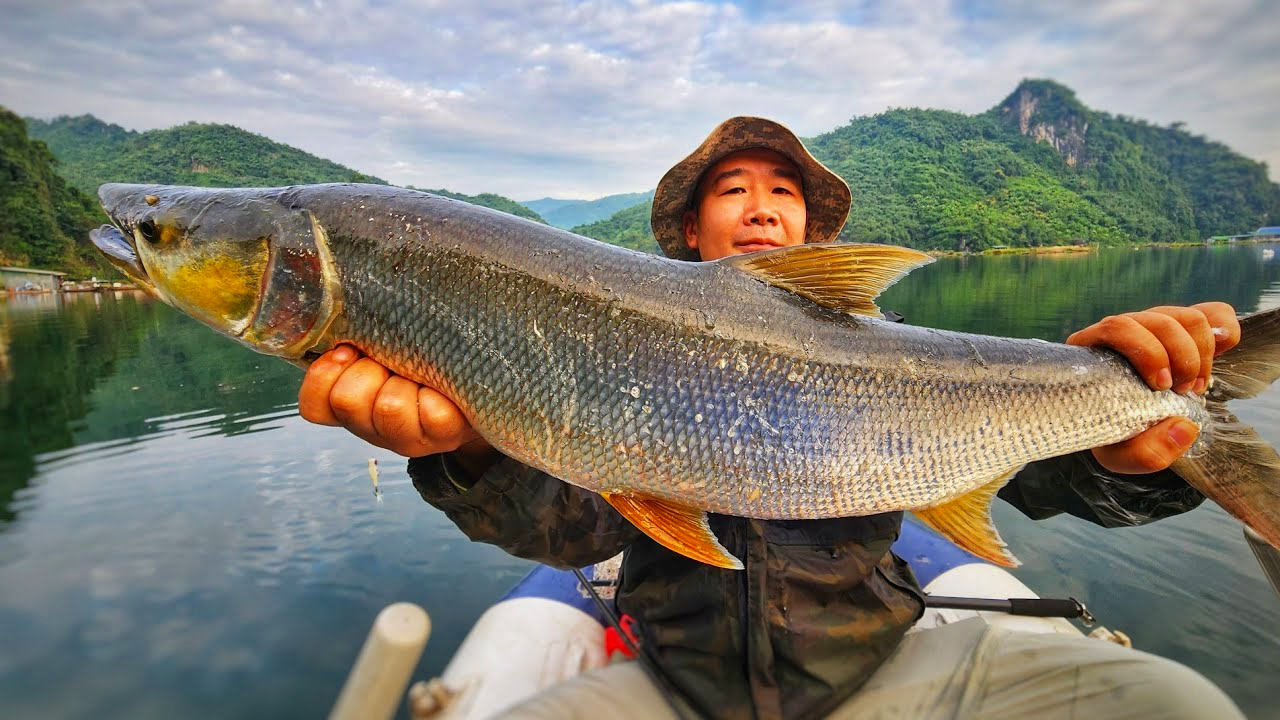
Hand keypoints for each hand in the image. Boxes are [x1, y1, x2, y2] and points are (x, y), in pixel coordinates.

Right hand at [298, 344, 485, 458]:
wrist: (486, 381)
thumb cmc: (428, 351)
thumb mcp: (387, 340)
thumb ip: (360, 331)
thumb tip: (347, 303)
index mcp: (353, 407)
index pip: (314, 407)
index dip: (323, 376)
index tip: (347, 350)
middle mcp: (377, 428)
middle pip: (348, 399)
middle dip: (369, 369)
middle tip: (394, 358)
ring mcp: (411, 438)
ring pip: (388, 406)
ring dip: (404, 380)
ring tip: (424, 371)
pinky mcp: (446, 436)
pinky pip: (432, 414)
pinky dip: (438, 393)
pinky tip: (446, 385)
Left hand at [1067, 302, 1240, 473]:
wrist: (1135, 429)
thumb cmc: (1119, 437)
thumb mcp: (1123, 456)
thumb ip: (1146, 452)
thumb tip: (1184, 427)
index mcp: (1094, 353)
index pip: (1116, 328)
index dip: (1147, 352)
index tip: (1162, 387)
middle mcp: (1124, 331)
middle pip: (1159, 320)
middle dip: (1182, 358)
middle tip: (1185, 393)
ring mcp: (1156, 325)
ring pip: (1187, 318)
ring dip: (1202, 355)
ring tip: (1195, 387)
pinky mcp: (1184, 328)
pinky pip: (1214, 313)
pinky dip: (1225, 334)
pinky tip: (1219, 358)